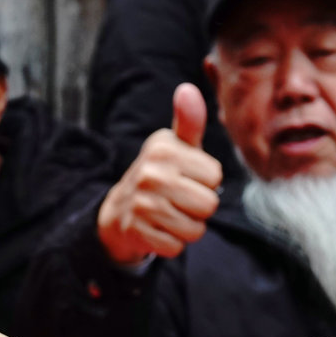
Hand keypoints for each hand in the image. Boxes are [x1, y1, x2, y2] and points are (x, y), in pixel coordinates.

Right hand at [97, 83, 222, 264]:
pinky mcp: (137, 231)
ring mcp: (142, 204)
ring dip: (188, 227)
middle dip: (200, 208)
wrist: (120, 210)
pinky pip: (177, 247)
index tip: (188, 178)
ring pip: (195, 229)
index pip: (215, 176)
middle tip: (180, 200)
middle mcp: (151, 173)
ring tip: (170, 214)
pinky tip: (159, 229)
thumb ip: (189, 121)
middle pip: (209, 204)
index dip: (207, 182)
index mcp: (164, 149)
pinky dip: (172, 243)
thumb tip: (187, 89)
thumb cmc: (162, 174)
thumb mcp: (176, 146)